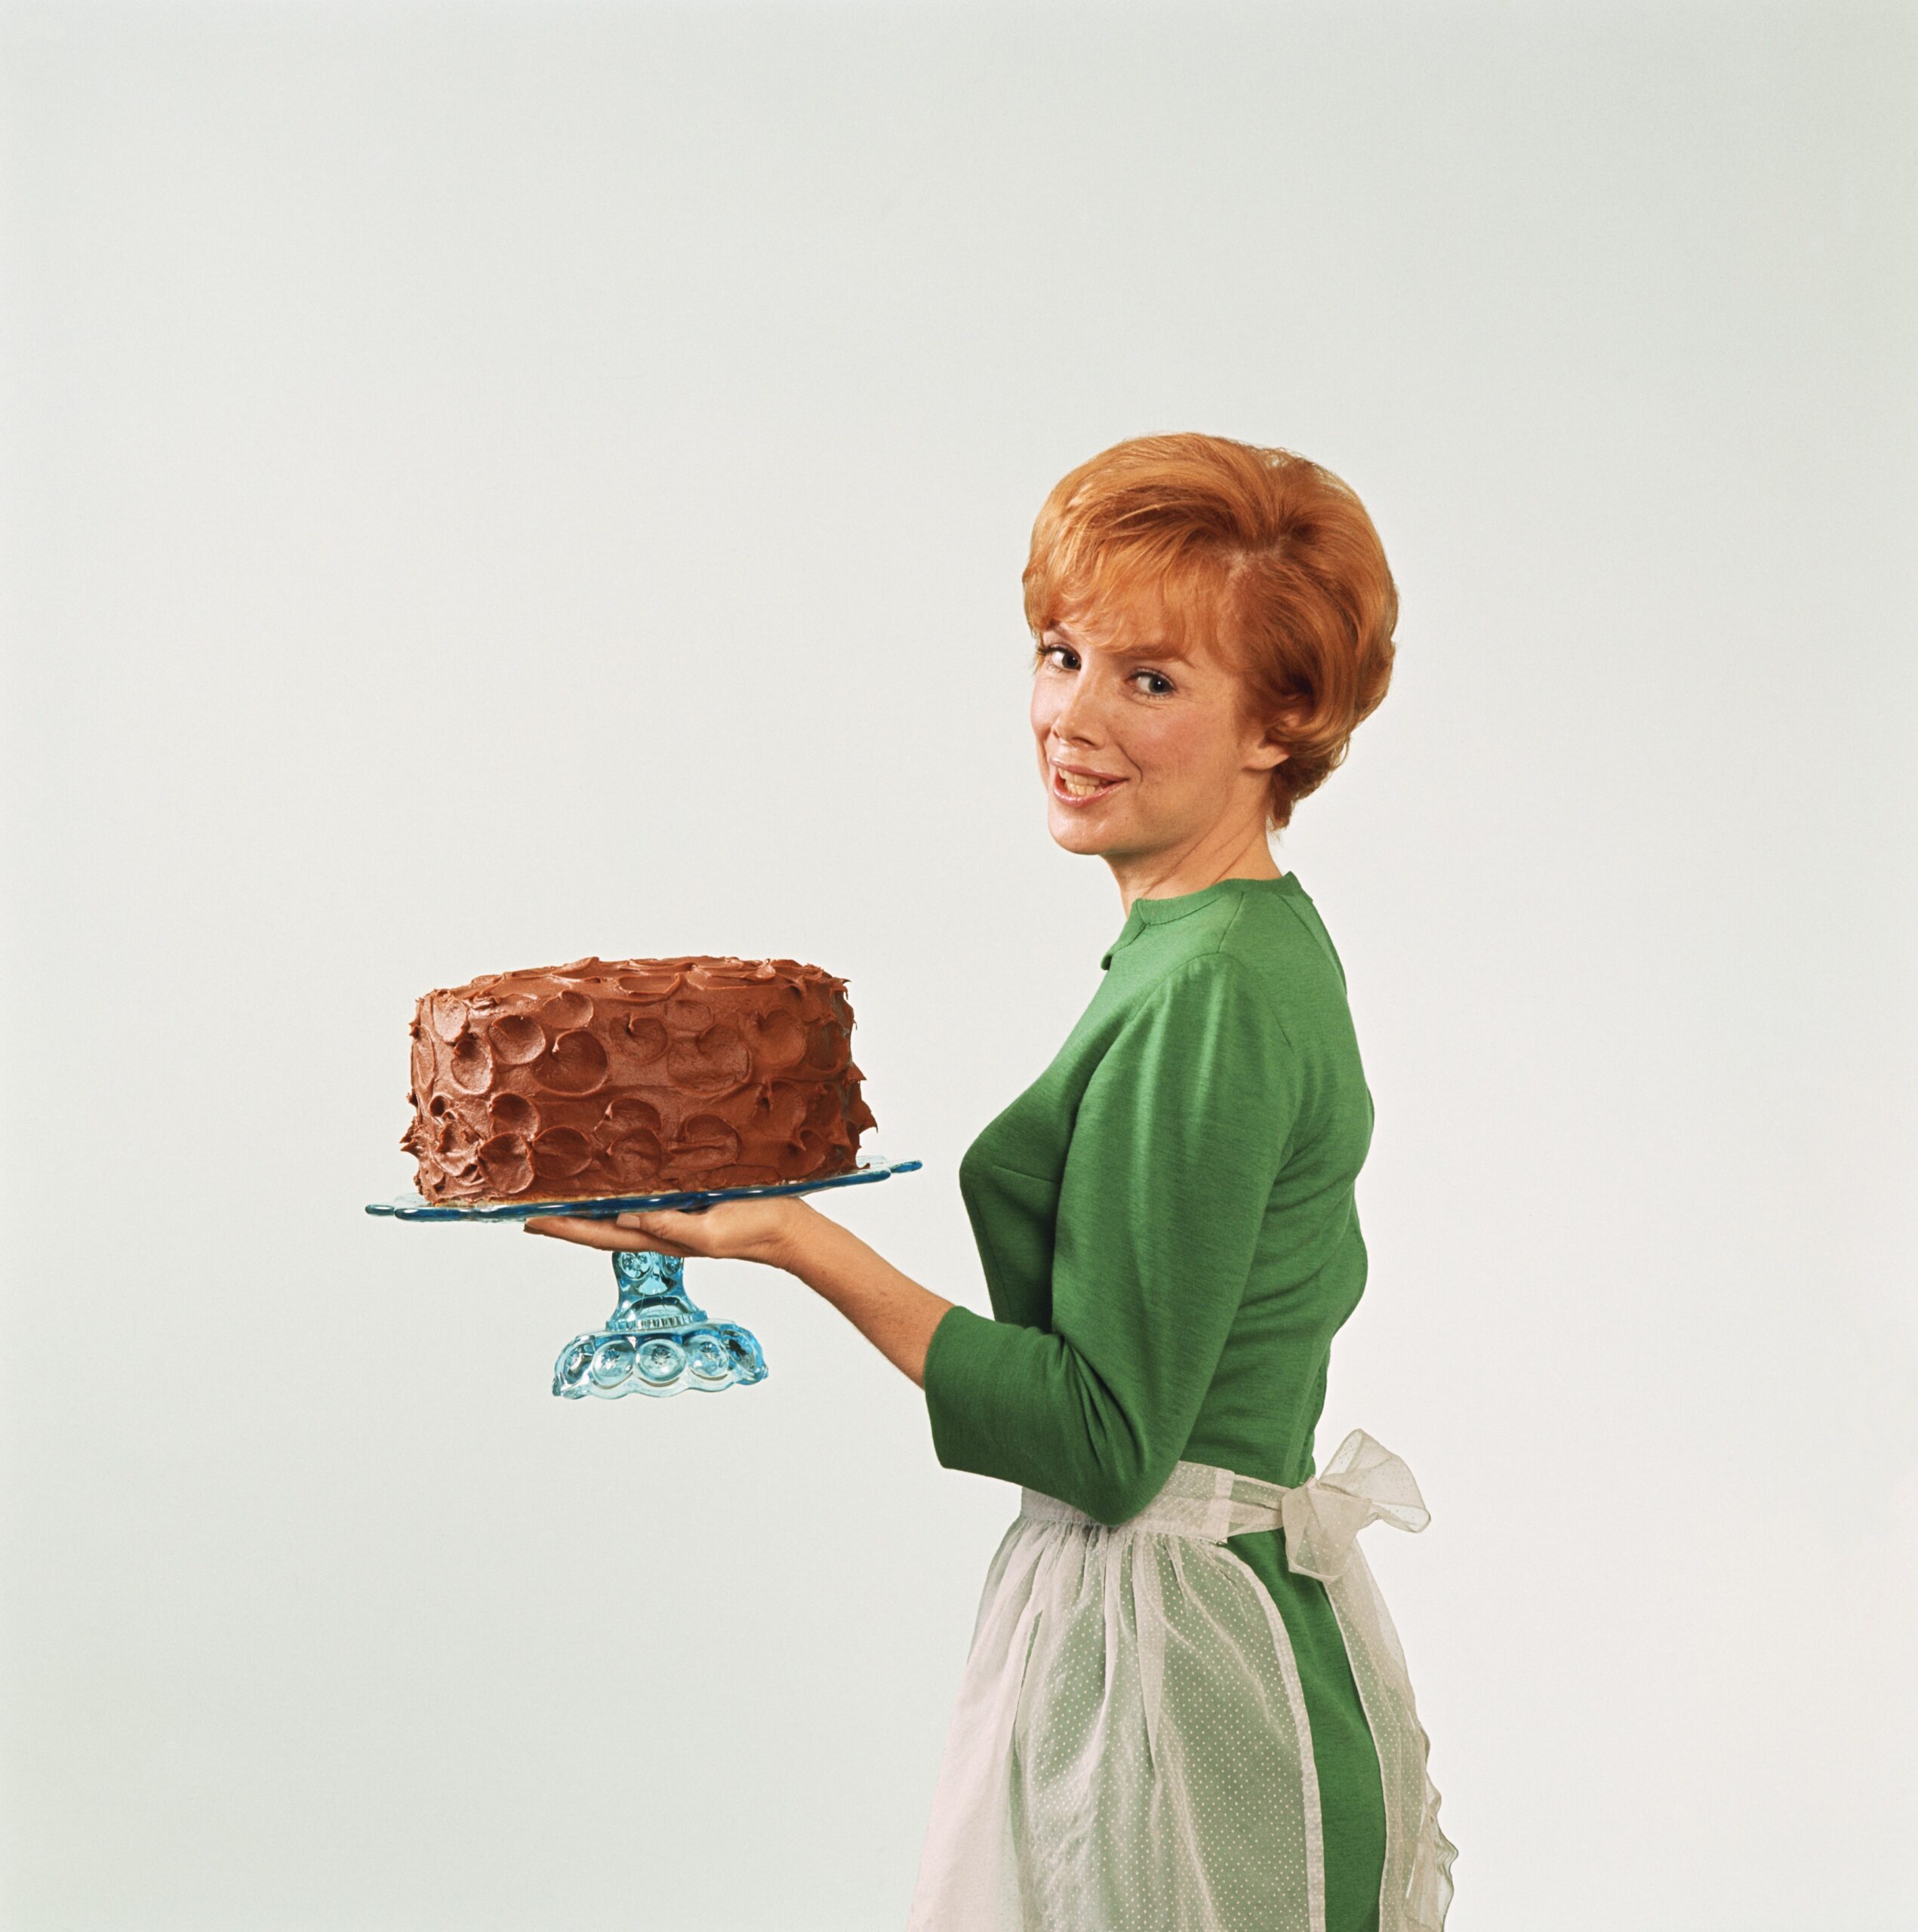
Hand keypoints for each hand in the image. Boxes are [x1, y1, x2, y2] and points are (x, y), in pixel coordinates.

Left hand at [524, 1194, 816, 1270]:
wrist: (790, 1227)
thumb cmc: (756, 1229)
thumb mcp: (711, 1231)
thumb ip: (670, 1225)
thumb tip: (623, 1216)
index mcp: (660, 1237)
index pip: (599, 1234)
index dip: (563, 1227)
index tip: (528, 1218)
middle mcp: (659, 1225)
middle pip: (599, 1223)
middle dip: (564, 1215)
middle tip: (528, 1201)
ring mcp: (672, 1213)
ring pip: (617, 1208)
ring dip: (587, 1202)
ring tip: (560, 1187)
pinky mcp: (688, 1197)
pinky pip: (644, 1192)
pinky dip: (619, 1188)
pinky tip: (613, 1176)